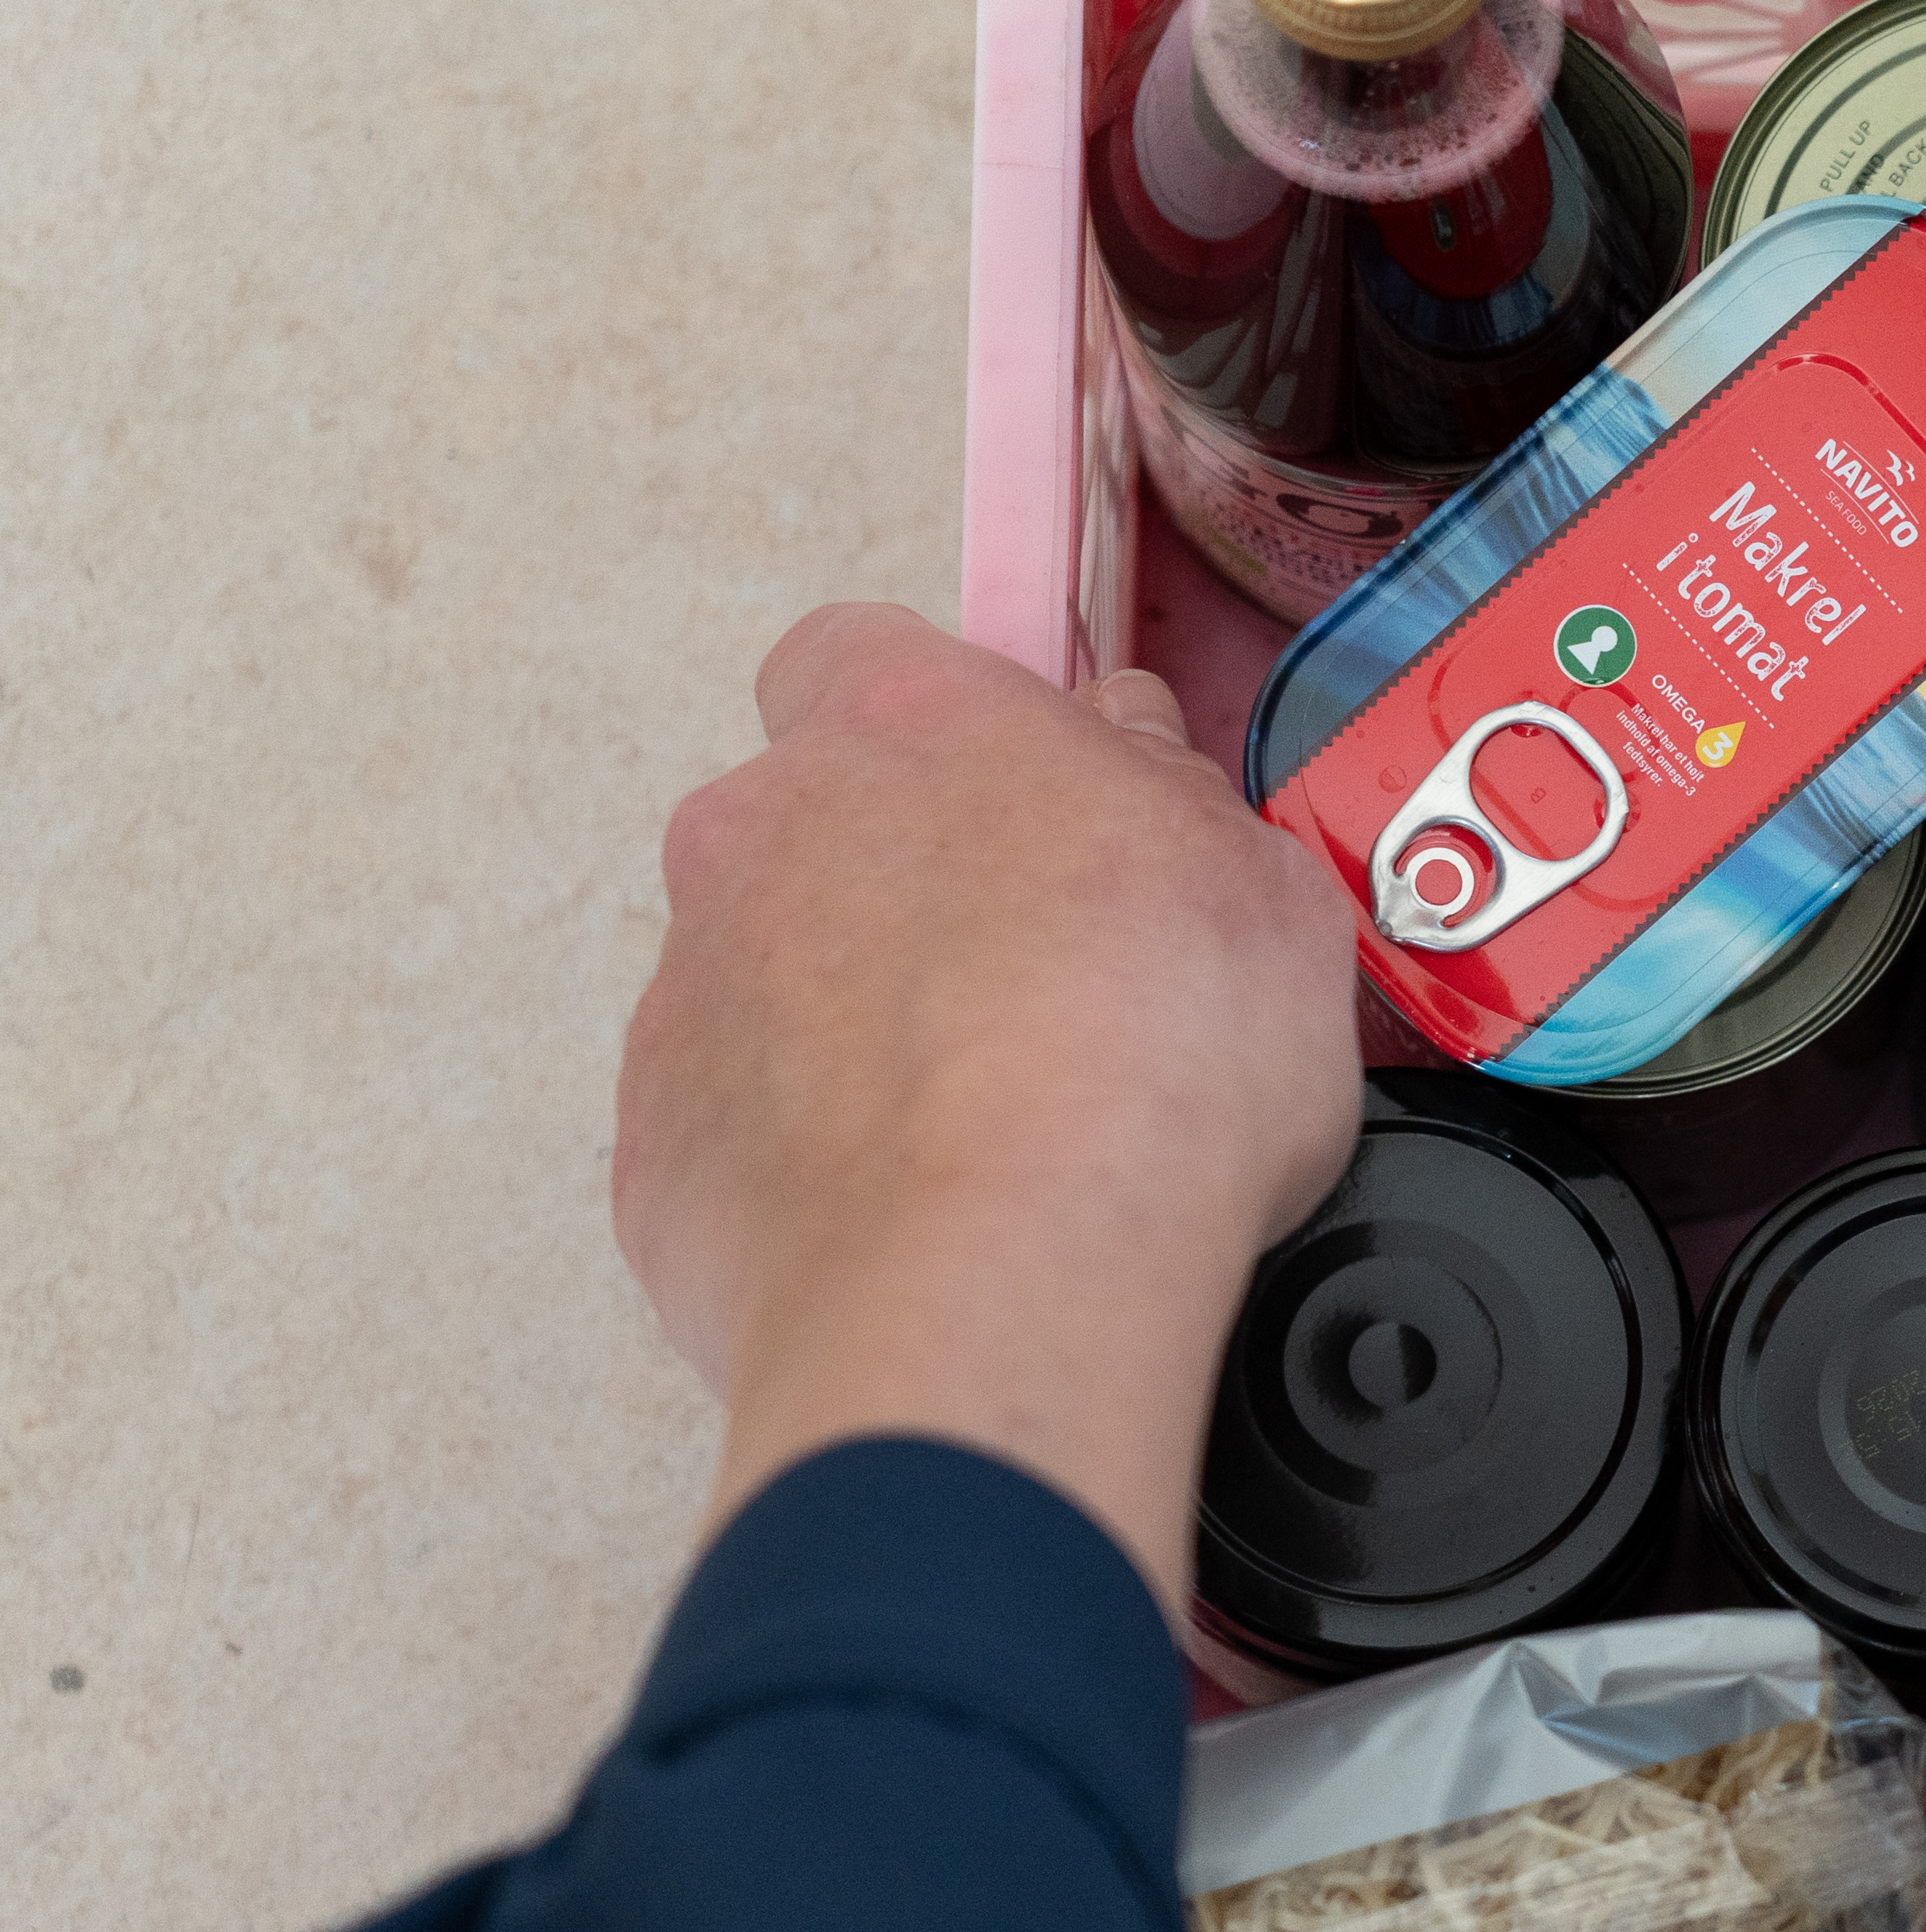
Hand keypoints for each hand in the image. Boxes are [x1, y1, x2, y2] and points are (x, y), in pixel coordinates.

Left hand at [614, 606, 1358, 1600]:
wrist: (1004, 1277)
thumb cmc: (1151, 1056)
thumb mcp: (1261, 884)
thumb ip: (1171, 794)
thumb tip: (1129, 757)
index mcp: (903, 723)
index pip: (859, 654)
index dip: (942, 730)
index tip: (1025, 800)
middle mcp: (759, 832)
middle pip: (808, 826)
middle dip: (899, 889)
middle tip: (1034, 990)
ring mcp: (689, 990)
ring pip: (769, 981)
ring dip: (857, 1030)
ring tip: (990, 1133)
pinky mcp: (657, 1146)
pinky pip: (740, 1127)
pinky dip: (817, 1158)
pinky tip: (925, 1214)